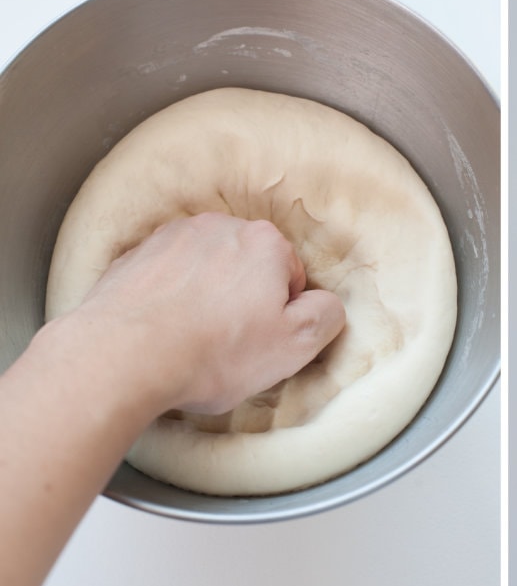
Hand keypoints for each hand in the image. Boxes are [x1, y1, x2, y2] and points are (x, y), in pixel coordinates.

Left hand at [61, 212, 345, 413]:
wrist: (121, 357)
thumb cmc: (213, 352)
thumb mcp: (294, 345)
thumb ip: (326, 316)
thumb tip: (327, 305)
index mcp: (265, 243)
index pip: (292, 277)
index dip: (282, 316)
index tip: (263, 342)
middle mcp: (219, 228)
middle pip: (248, 268)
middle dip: (244, 301)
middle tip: (230, 345)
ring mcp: (170, 239)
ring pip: (205, 270)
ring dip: (206, 298)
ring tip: (193, 342)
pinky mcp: (132, 259)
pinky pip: (165, 279)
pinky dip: (168, 301)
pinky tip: (162, 335)